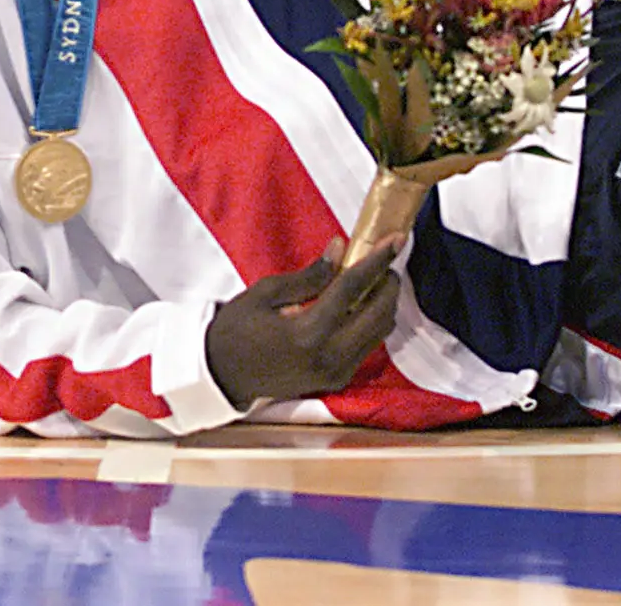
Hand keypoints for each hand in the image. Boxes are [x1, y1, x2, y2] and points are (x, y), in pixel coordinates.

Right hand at [204, 238, 401, 406]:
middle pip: (379, 314)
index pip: (353, 288)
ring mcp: (336, 372)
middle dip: (389, 283)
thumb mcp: (266, 293)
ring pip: (380, 332)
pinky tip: (358, 305)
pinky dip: (371, 322)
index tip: (396, 240)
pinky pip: (367, 346)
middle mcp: (329, 356)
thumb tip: (340, 249)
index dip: (378, 260)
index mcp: (308, 332)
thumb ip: (309, 276)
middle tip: (383, 261)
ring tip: (372, 280)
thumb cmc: (237, 329)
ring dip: (383, 303)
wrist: (223, 374)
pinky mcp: (336, 380)